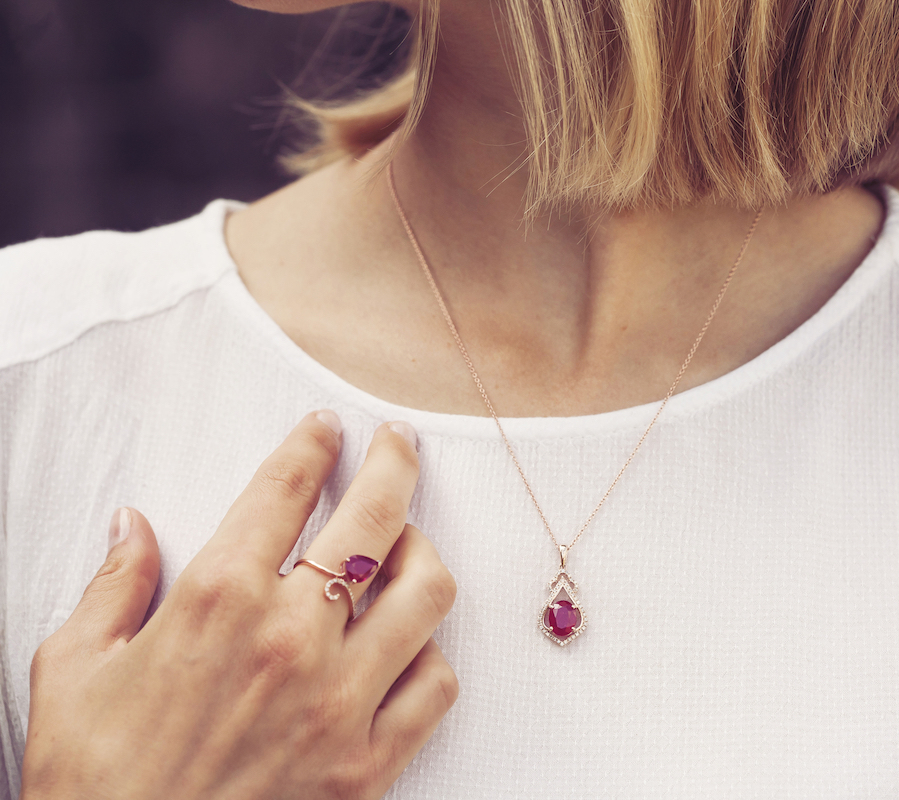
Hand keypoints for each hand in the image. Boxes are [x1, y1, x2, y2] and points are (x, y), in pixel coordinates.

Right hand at [20, 412, 457, 799]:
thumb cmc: (93, 781)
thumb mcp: (72, 672)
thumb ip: (112, 587)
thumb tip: (132, 524)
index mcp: (217, 601)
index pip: (285, 489)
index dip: (312, 445)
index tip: (326, 427)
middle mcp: (291, 639)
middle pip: (376, 519)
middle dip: (395, 465)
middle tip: (398, 446)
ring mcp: (340, 701)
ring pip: (428, 593)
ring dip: (424, 557)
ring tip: (407, 549)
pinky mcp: (369, 763)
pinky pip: (436, 684)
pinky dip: (430, 655)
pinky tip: (406, 648)